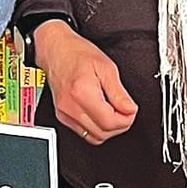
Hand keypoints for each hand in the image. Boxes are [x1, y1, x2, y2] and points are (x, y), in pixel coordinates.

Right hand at [34, 22, 137, 143]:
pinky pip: (83, 132)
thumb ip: (119, 92)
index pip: (109, 122)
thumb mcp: (106, 67)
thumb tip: (130, 110)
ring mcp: (64, 113)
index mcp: (82, 92)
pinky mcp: (62, 116)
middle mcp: (70, 106)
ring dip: (108, 129)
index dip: (126, 119)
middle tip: (126, 112)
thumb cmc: (77, 53)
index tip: (131, 110)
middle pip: (102, 133)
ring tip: (114, 113)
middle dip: (119, 125)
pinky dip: (96, 128)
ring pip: (93, 137)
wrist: (55, 50)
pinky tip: (100, 114)